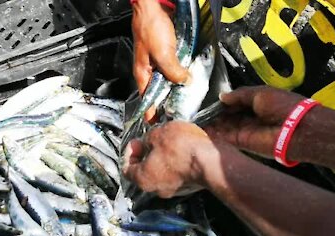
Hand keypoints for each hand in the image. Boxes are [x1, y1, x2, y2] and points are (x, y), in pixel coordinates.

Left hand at [122, 121, 214, 197]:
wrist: (212, 160)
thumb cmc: (181, 148)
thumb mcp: (157, 134)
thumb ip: (148, 138)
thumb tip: (150, 140)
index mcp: (143, 179)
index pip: (127, 169)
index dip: (129, 152)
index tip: (137, 140)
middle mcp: (157, 189)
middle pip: (146, 170)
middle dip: (148, 152)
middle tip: (152, 139)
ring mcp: (176, 189)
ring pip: (163, 171)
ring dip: (164, 156)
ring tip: (169, 140)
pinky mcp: (191, 185)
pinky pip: (179, 172)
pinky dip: (178, 161)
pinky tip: (183, 147)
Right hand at [132, 0, 189, 121]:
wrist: (153, 7)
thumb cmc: (150, 28)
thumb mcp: (163, 54)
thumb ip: (173, 71)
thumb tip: (185, 82)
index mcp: (143, 74)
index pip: (147, 100)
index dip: (153, 114)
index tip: (160, 126)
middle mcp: (151, 71)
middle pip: (160, 92)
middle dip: (170, 102)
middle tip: (181, 113)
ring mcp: (159, 62)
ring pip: (169, 81)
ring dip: (178, 87)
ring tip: (189, 98)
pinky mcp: (168, 53)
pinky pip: (175, 68)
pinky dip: (182, 73)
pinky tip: (191, 77)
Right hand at [205, 86, 304, 157]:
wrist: (296, 129)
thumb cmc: (282, 106)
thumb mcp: (260, 93)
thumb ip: (239, 95)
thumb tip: (222, 96)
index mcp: (257, 103)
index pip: (235, 102)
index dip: (223, 101)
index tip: (209, 100)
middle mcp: (250, 117)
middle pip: (228, 115)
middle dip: (215, 113)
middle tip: (199, 110)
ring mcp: (245, 130)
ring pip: (225, 126)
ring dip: (212, 123)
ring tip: (196, 118)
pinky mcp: (242, 142)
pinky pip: (225, 137)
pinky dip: (214, 133)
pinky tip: (202, 128)